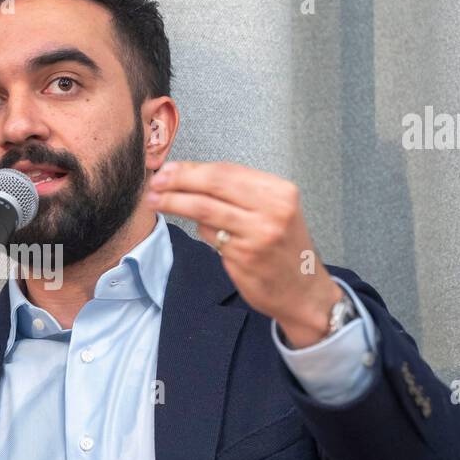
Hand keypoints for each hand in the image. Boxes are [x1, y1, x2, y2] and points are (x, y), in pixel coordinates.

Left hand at [145, 160, 342, 346]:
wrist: (304, 290)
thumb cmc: (284, 248)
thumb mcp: (275, 211)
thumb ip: (240, 194)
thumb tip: (190, 177)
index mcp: (280, 191)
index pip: (227, 170)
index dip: (192, 168)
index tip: (169, 169)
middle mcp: (272, 209)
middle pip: (214, 185)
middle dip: (179, 181)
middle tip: (156, 182)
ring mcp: (258, 234)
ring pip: (205, 209)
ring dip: (175, 203)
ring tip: (155, 201)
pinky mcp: (244, 257)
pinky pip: (210, 236)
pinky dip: (198, 228)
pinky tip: (193, 226)